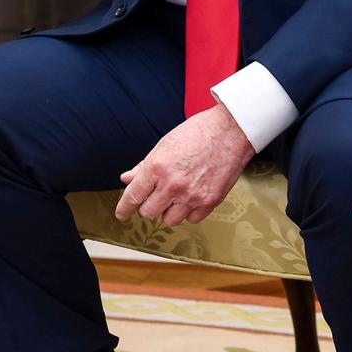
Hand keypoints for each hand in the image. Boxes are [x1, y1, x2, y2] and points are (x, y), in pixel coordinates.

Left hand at [114, 105, 254, 226]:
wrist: (229, 132)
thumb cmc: (198, 133)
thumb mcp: (164, 145)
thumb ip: (144, 166)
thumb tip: (127, 179)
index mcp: (157, 167)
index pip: (133, 196)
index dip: (124, 208)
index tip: (122, 214)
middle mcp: (172, 184)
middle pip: (149, 212)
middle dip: (149, 205)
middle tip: (156, 195)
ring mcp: (192, 195)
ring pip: (169, 220)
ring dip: (169, 210)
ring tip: (177, 195)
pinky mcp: (209, 202)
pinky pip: (191, 219)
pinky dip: (189, 212)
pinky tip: (192, 197)